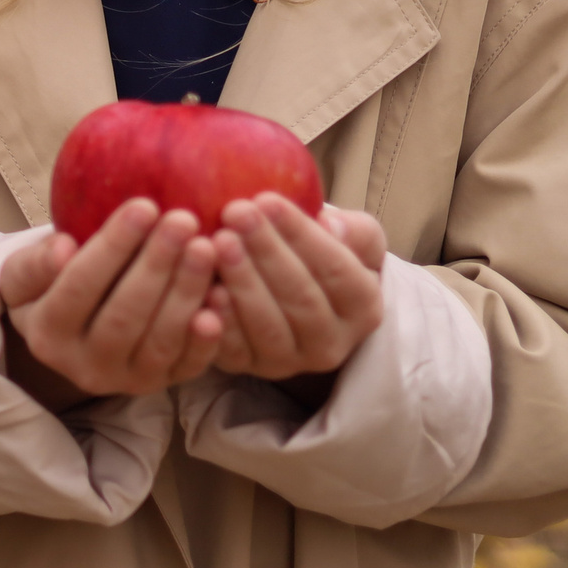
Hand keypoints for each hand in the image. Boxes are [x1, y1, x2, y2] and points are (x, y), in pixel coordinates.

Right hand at [0, 199, 223, 405]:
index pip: (79, 288)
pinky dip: (209, 334)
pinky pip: (189, 363)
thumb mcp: (23, 273)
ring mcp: (128, 381)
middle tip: (184, 219)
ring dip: (187, 292)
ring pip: (161, 341)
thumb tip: (63, 249)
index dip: (113, 248)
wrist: (73, 331)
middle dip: (157, 265)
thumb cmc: (49, 286)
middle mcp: (85, 368)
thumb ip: (36, 262)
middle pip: (124, 317)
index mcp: (48, 335)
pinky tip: (222, 294)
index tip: (144, 205)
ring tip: (206, 246)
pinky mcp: (163, 385)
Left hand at [203, 196, 386, 381]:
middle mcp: (332, 344)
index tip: (267, 199)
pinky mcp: (248, 368)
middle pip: (301, 298)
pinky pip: (234, 350)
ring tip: (217, 241)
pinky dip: (220, 321)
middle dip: (266, 252)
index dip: (301, 235)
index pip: (336, 270)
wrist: (284, 290)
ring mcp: (289, 362)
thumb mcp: (351, 237)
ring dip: (242, 282)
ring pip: (268, 326)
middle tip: (235, 212)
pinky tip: (204, 289)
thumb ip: (353, 231)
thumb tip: (331, 225)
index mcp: (363, 308)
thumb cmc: (317, 254)